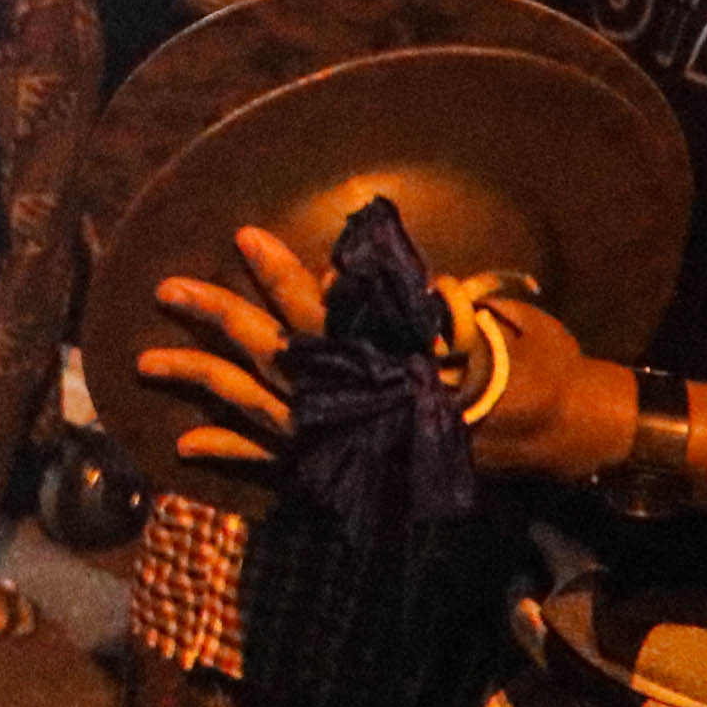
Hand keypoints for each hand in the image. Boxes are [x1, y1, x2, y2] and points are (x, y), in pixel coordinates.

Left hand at [123, 226, 606, 482]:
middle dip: (215, 316)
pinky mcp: (341, 470)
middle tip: (166, 288)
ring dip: (198, 380)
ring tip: (146, 360)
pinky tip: (186, 445)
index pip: (318, 303)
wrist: (560, 433)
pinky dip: (228, 452)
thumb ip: (412, 295)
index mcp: (380, 348)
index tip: (243, 236)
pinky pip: (272, 462)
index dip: (278, 270)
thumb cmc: (528, 360)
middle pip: (267, 350)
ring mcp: (338, 437)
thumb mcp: (475, 311)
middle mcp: (349, 394)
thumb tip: (356, 273)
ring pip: (252, 404)